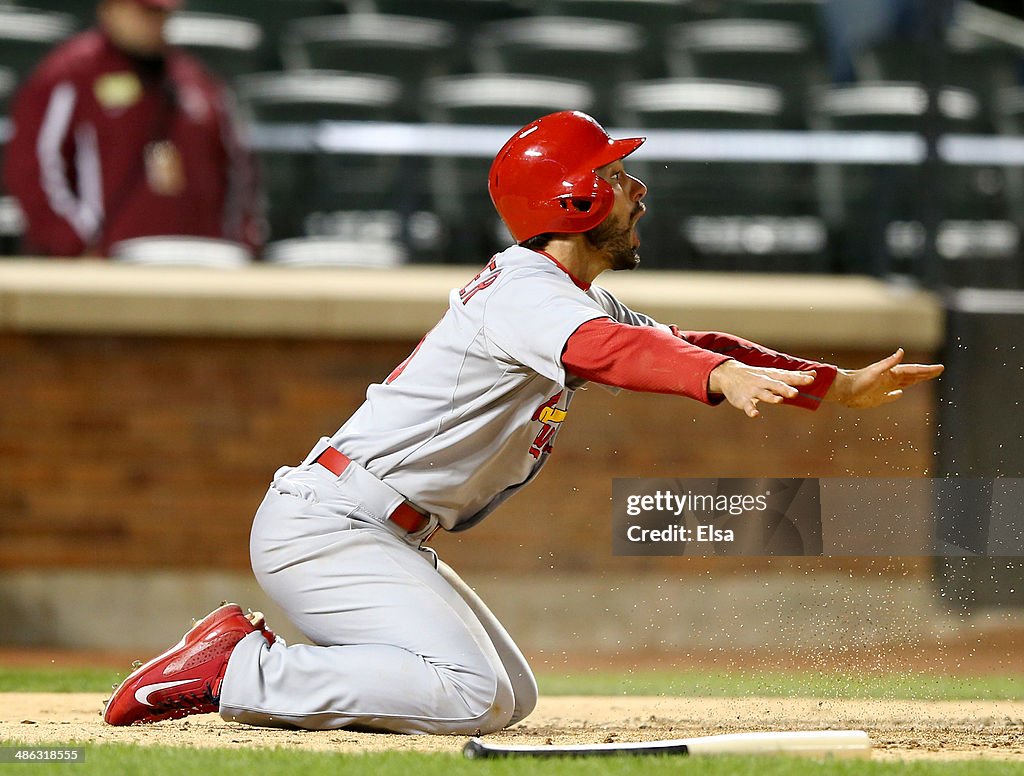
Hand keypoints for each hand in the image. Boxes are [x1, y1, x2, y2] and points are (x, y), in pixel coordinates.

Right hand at [708, 360, 816, 418]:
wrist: (729, 374)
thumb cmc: (757, 375)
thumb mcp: (774, 373)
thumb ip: (793, 376)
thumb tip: (814, 374)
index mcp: (772, 376)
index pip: (788, 377)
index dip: (799, 378)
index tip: (811, 379)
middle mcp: (764, 382)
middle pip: (776, 385)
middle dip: (785, 389)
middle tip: (795, 393)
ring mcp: (753, 391)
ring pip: (763, 394)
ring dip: (770, 397)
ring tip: (779, 400)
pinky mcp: (744, 400)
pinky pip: (748, 406)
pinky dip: (751, 410)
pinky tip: (755, 415)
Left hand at [827, 348, 943, 407]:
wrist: (843, 391)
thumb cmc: (858, 381)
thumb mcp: (875, 371)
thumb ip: (889, 363)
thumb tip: (901, 351)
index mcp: (891, 373)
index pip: (913, 370)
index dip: (927, 370)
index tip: (940, 367)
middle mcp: (889, 379)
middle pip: (911, 376)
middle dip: (925, 373)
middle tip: (939, 370)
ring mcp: (884, 388)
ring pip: (903, 383)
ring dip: (915, 381)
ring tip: (924, 378)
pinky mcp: (877, 398)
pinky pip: (890, 396)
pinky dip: (897, 394)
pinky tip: (900, 393)